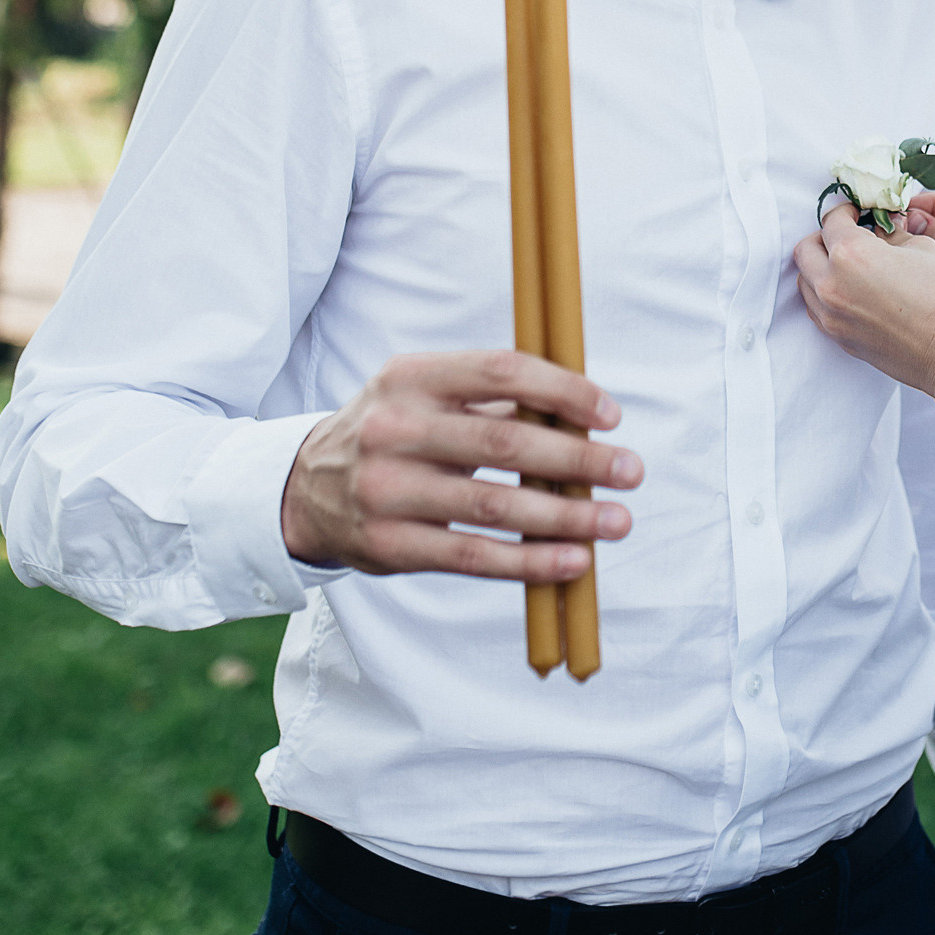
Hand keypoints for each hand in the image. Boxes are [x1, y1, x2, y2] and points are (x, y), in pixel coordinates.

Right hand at [282, 351, 640, 580]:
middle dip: (578, 459)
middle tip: (631, 471)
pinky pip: (473, 557)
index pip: (500, 372)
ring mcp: (388, 491)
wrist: (304, 490)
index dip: (563, 391)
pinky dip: (530, 562)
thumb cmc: (393, 434)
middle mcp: (394, 429)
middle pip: (504, 444)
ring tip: (617, 521)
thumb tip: (584, 413)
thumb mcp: (423, 395)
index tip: (611, 415)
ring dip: (567, 517)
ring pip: (495, 507)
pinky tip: (573, 562)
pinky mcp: (390, 545)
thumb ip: (492, 399)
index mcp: (410, 377)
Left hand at [793, 202, 934, 400]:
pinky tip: (854, 290)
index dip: (847, 211)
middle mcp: (831, 286)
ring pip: (806, 282)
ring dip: (821, 267)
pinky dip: (826, 293)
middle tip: (851, 234)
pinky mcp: (840, 339)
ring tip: (852, 264)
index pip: (832, 221)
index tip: (859, 212)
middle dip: (825, 237)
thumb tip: (882, 229)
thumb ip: (892, 235)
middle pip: (806, 250)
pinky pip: (817, 309)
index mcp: (850, 254)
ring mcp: (832, 317)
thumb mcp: (924, 249)